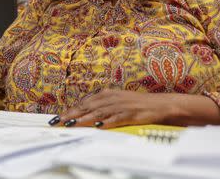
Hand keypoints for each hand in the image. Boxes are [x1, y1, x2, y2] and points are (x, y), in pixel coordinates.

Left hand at [57, 90, 173, 128]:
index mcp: (106, 94)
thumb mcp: (117, 101)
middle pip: (88, 107)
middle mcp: (111, 98)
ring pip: (99, 112)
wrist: (161, 104)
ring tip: (72, 124)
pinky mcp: (131, 114)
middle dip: (71, 114)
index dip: (70, 110)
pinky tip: (98, 126)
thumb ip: (101, 106)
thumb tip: (84, 113)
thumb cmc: (137, 104)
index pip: (84, 103)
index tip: (58, 117)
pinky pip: (116, 118)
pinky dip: (106, 122)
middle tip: (58, 121)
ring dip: (84, 119)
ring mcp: (121, 105)